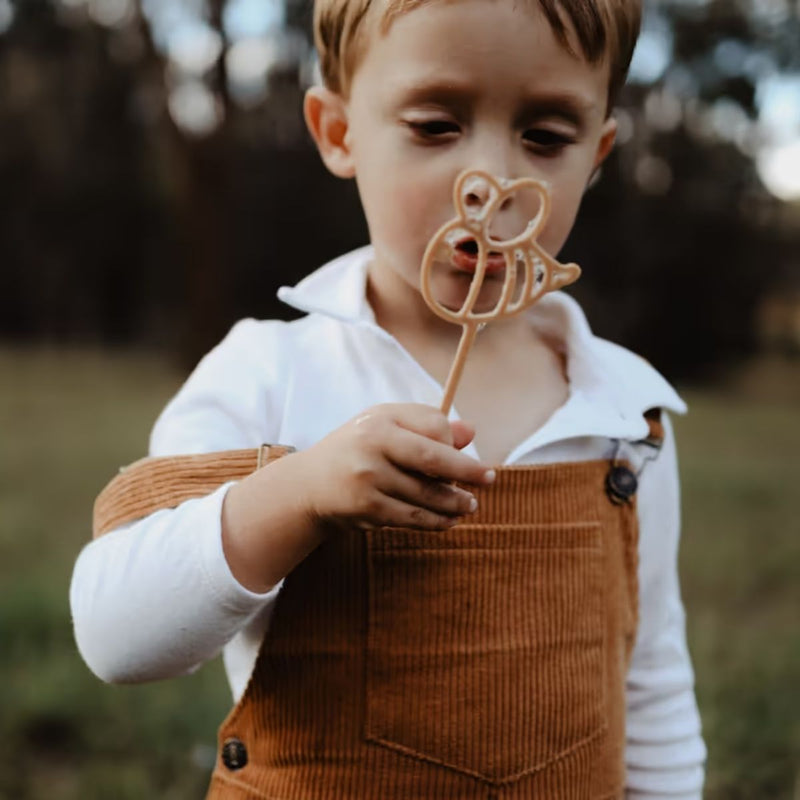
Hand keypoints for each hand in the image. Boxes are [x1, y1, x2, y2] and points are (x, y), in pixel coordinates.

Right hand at [295, 403, 494, 530]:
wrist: (310, 485)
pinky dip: (435, 521)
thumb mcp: (387, 426)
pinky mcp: (367, 509)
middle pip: (433, 461)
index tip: (466, 456)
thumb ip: (427, 426)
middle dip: (468, 472)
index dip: (454, 444)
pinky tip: (449, 521)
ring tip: (470, 506)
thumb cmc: (358, 449)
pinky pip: (412, 517)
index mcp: (381, 421)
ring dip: (455, 503)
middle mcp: (372, 447)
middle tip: (491, 479)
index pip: (433, 429)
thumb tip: (471, 432)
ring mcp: (368, 479)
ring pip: (426, 495)